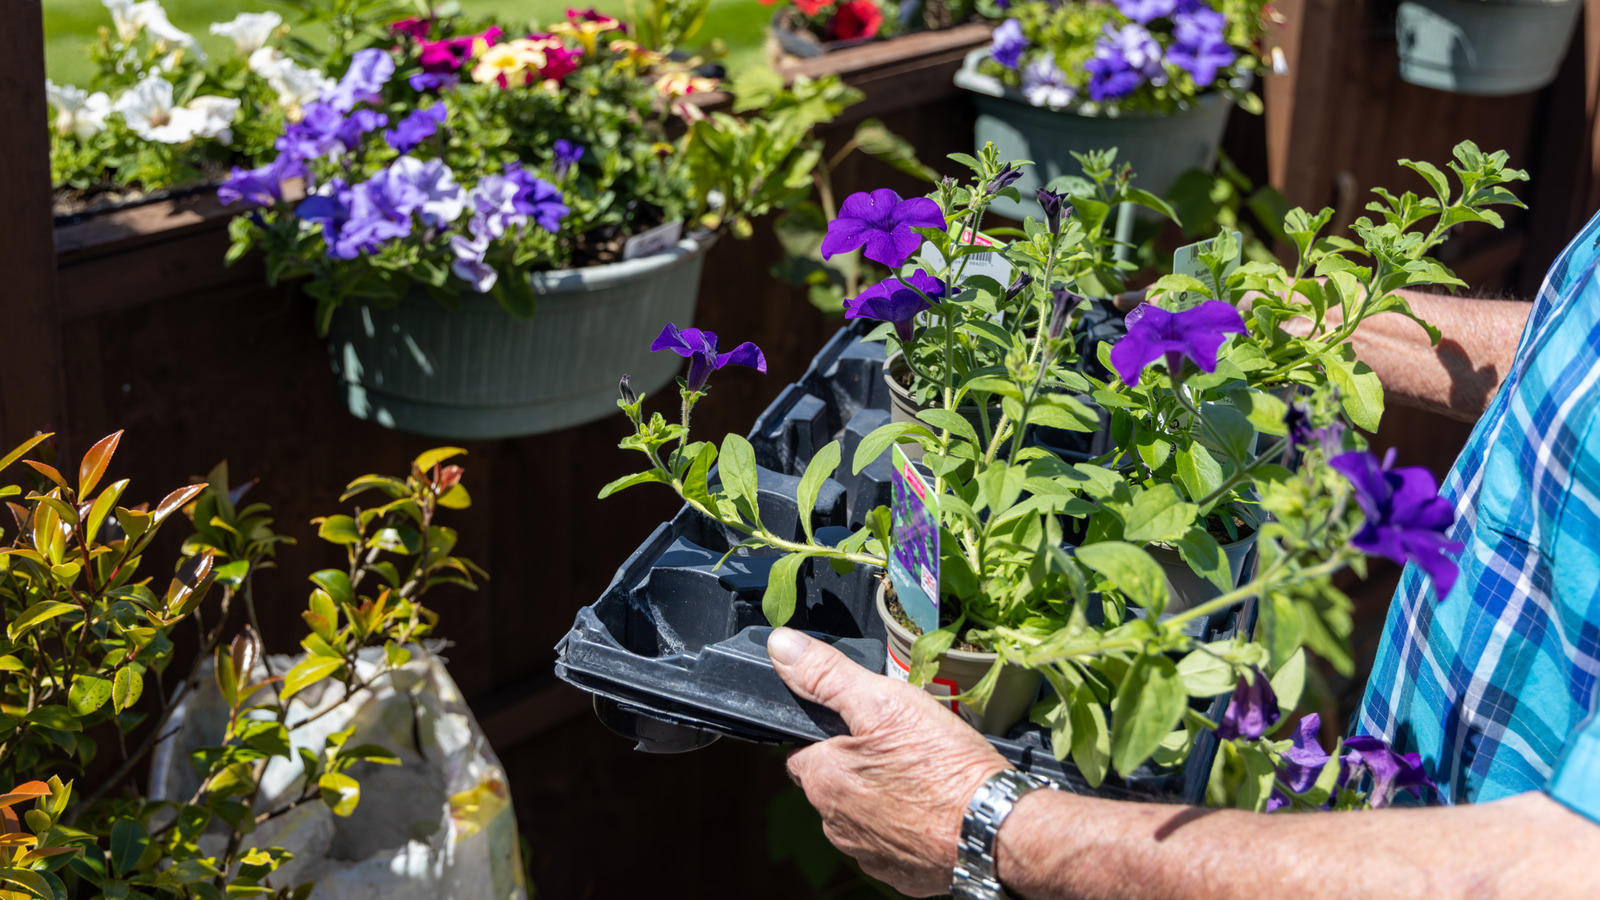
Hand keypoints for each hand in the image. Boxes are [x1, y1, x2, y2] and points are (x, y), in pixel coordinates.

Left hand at [767, 626, 1010, 896]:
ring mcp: (868, 853)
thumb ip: (826, 674)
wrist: (997, 830)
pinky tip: (934, 809)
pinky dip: (906, 827)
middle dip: (857, 764)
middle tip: (902, 746)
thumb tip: (782, 646)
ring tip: (922, 776)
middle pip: (833, 782)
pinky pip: (892, 843)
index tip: (864, 725)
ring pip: (861, 814)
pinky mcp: (901, 874)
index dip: (831, 732)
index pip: (803, 749)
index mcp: (824, 779)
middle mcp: (835, 823)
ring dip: (880, 796)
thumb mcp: (883, 703)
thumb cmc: (943, 767)